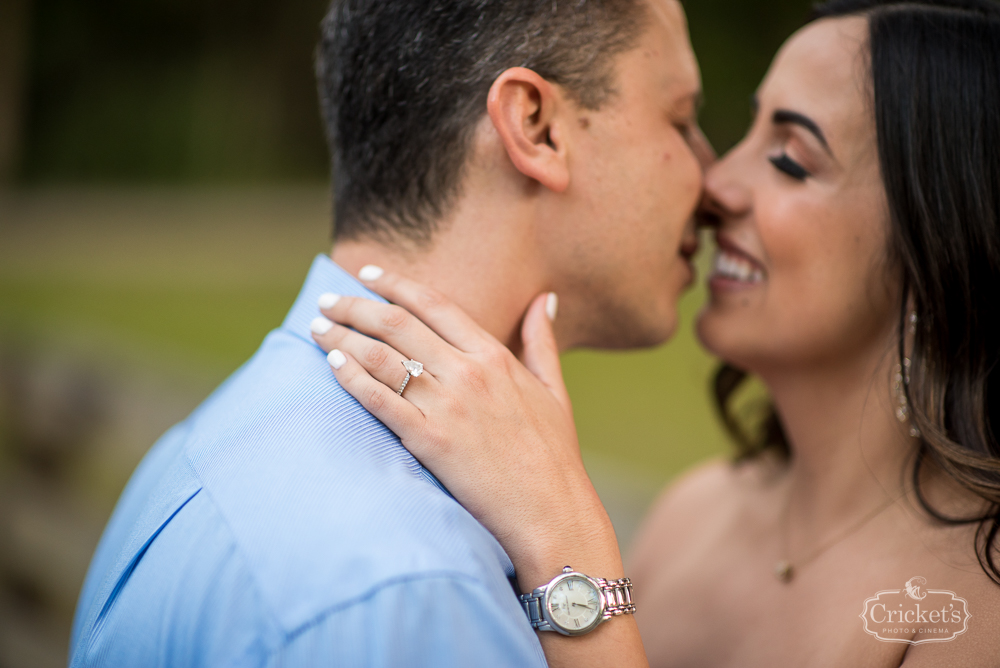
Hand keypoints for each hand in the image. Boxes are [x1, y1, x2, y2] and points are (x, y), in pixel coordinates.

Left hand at [309, 268, 619, 590]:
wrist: (551, 511)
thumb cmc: (554, 455)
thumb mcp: (553, 389)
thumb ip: (542, 340)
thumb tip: (546, 298)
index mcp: (495, 356)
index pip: (434, 304)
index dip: (395, 284)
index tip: (367, 275)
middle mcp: (468, 372)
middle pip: (398, 324)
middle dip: (356, 306)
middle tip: (327, 300)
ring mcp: (449, 406)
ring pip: (383, 356)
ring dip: (344, 337)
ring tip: (318, 328)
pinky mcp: (431, 441)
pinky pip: (381, 400)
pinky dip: (353, 377)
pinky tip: (332, 365)